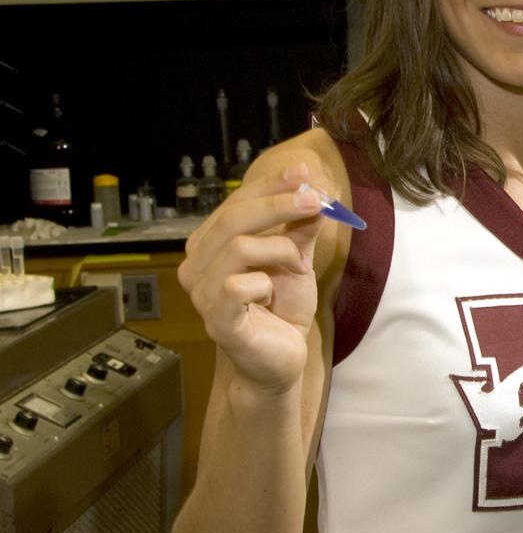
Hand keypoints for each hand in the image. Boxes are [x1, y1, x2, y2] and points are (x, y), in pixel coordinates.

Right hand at [178, 161, 324, 392]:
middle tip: (315, 201)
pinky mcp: (218, 321)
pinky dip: (266, 284)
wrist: (281, 358)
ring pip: (239, 247)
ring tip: (296, 266)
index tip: (304, 173)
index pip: (235, 204)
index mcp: (210, 246)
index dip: (269, 187)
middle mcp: (197, 267)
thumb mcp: (296, 260)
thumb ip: (300, 228)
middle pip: (232, 220)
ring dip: (280, 250)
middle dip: (278, 204)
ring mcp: (203, 295)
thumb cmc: (281, 308)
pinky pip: (238, 286)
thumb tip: (315, 191)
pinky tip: (272, 295)